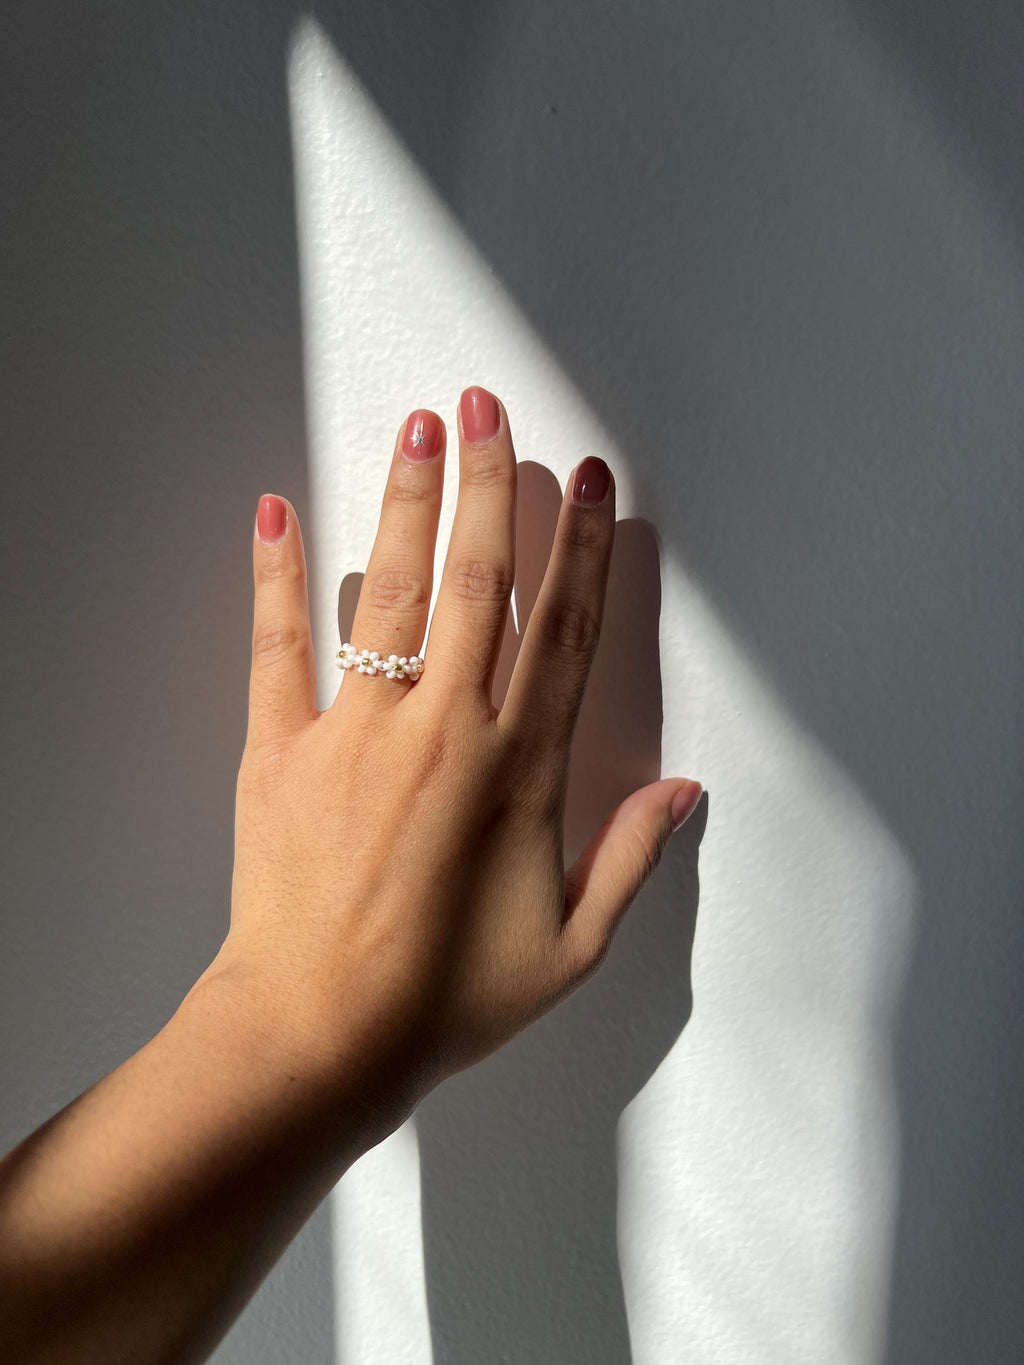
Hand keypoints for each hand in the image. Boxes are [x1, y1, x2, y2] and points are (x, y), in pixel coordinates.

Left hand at [202, 387, 701, 1129]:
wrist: (316, 1038)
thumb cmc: (442, 1001)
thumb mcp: (567, 948)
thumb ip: (628, 858)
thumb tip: (682, 794)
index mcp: (517, 768)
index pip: (561, 629)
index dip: (582, 547)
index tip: (589, 483)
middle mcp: (442, 728)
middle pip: (476, 580)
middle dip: (489, 483)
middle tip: (491, 405)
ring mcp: (356, 731)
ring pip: (389, 591)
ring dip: (407, 501)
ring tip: (417, 427)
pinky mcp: (279, 749)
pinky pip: (277, 645)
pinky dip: (274, 574)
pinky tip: (276, 510)